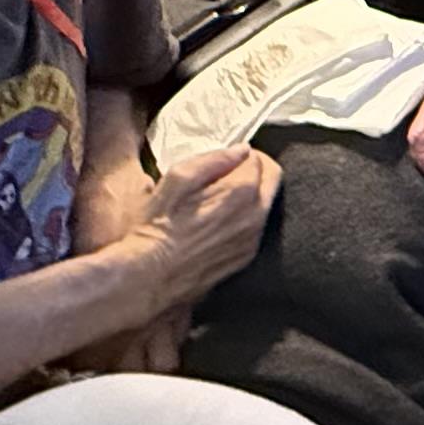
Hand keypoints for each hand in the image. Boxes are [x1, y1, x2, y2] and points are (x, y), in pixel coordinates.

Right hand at [119, 144, 275, 317]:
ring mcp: (252, 239)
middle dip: (256, 169)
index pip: (260, 160)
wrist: (151, 275)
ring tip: (220, 197)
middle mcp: (255, 215)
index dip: (243, 154)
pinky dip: (245, 218)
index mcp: (241, 191)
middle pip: (272, 180)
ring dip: (251, 194)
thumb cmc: (159, 226)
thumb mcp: (178, 179)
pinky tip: (219, 221)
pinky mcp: (245, 257)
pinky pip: (255, 228)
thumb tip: (241, 149)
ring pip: (265, 205)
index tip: (228, 157)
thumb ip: (214, 159)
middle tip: (230, 172)